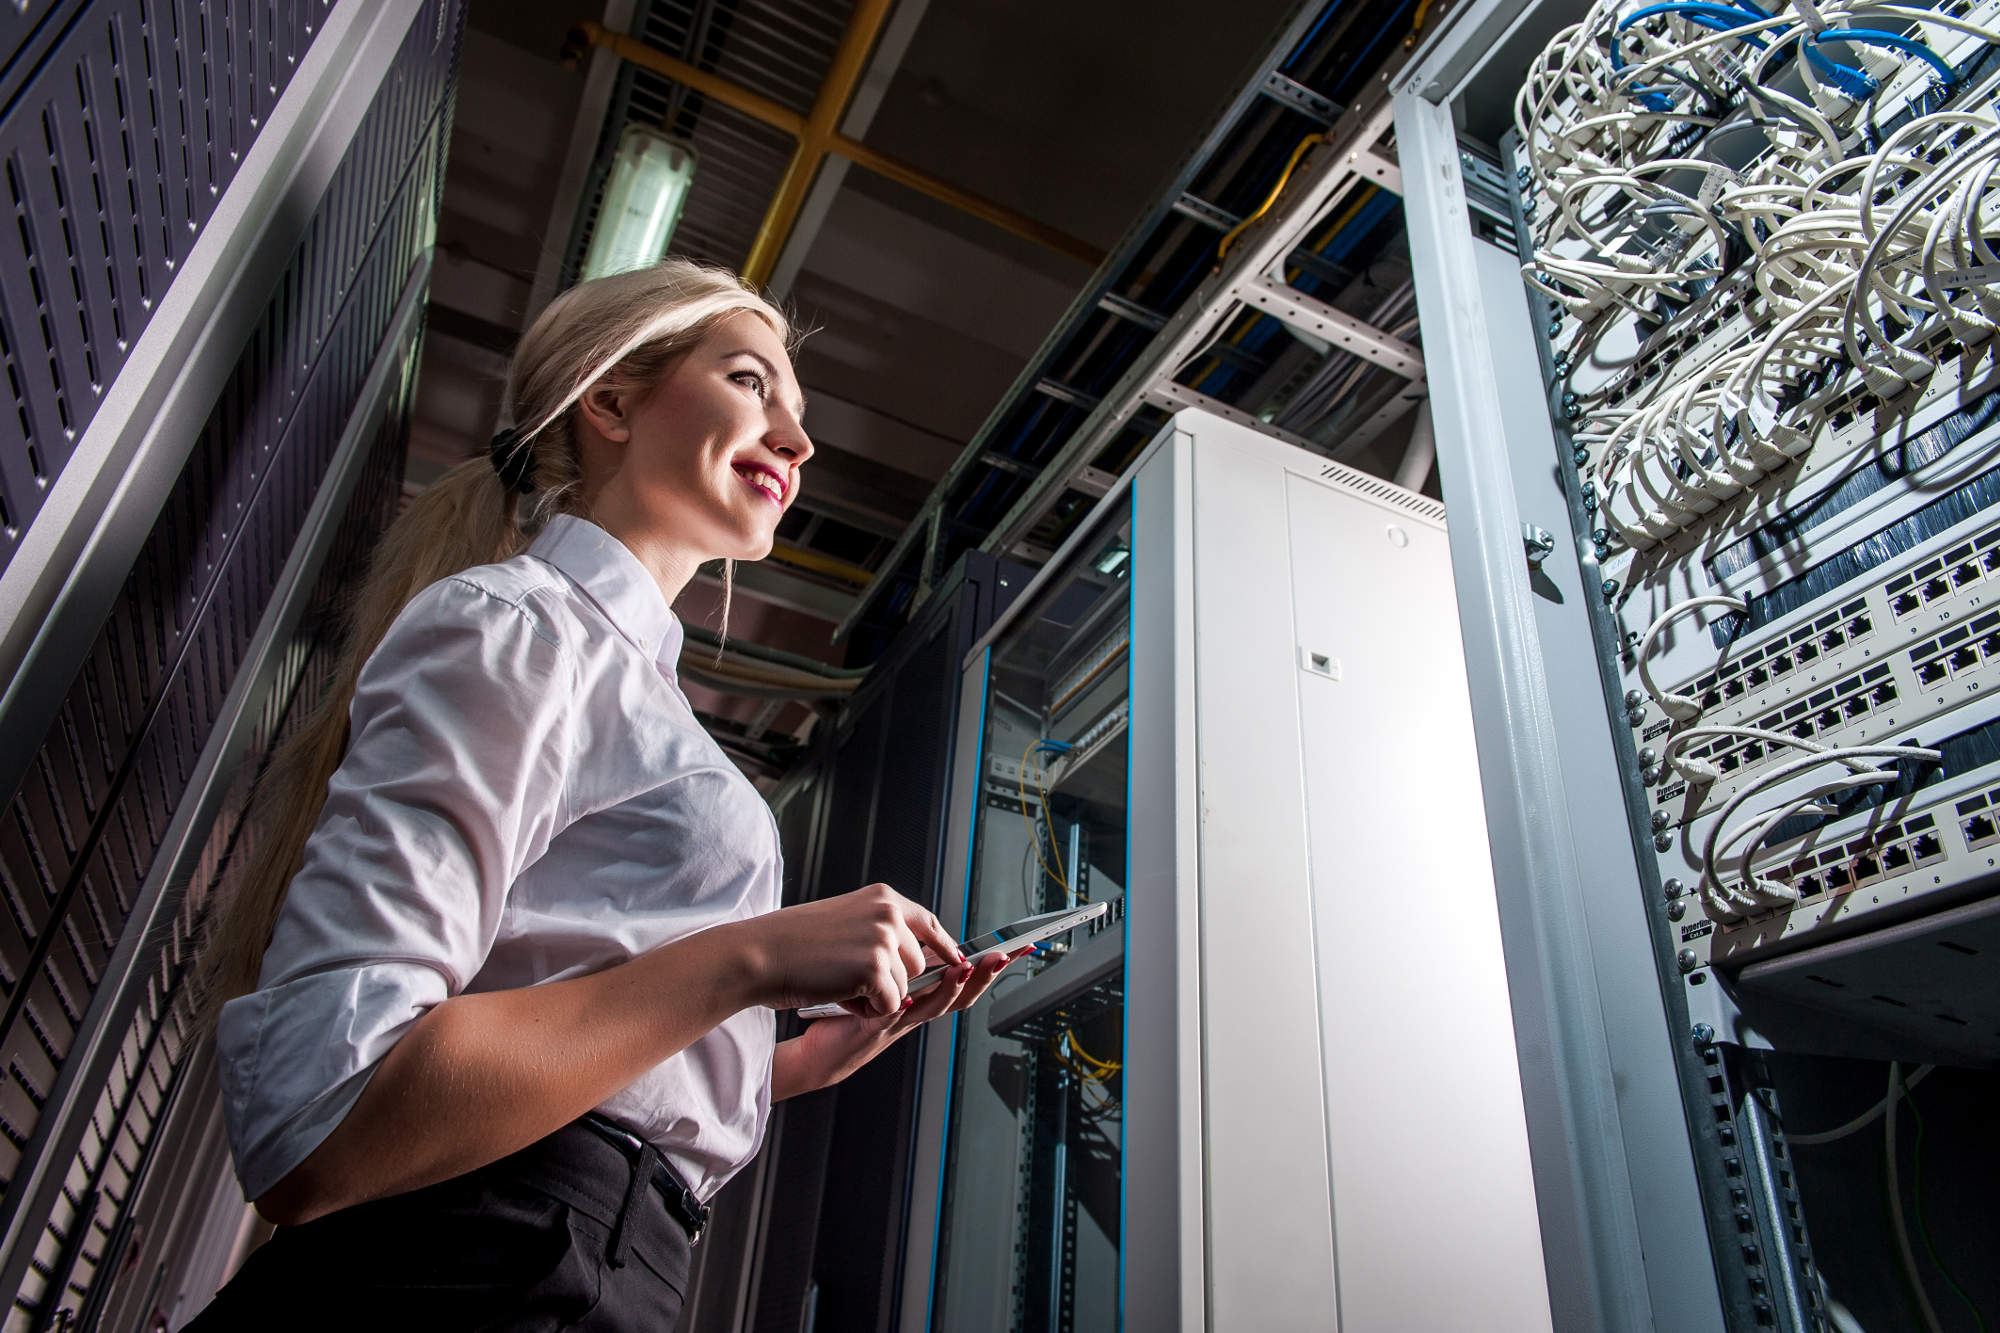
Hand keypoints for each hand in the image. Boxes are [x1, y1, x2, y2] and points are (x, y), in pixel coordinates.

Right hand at [730, 883, 962, 1016]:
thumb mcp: (846, 920)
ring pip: (904, 988)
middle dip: (890, 980)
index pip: (929, 923)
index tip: (959, 962)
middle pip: (918, 964)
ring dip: (875, 995)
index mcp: (882, 898)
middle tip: (847, 974)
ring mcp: (884, 939)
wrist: (759, 954)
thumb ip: (881, 929)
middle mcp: (888, 913)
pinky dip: (865, 1008)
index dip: (945, 947)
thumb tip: (917, 953)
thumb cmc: (792, 943)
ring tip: (838, 980)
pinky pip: (889, 1004)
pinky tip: (838, 992)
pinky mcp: (876, 968)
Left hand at [777, 946, 1036, 1097]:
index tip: (1021, 946)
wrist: (819, 1047)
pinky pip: (896, 1014)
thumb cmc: (848, 1008)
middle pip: (961, 993)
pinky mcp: (875, 1028)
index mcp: (923, 993)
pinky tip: (913, 992)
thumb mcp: (882, 977)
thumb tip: (923, 928)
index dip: (992, 963)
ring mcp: (899, 1021)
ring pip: (935, 1005)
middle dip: (986, 975)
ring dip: (954, 987)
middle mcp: (917, 1009)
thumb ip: (904, 960)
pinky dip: (908, 1004)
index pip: (965, 975)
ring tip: (968, 968)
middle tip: (1005, 955)